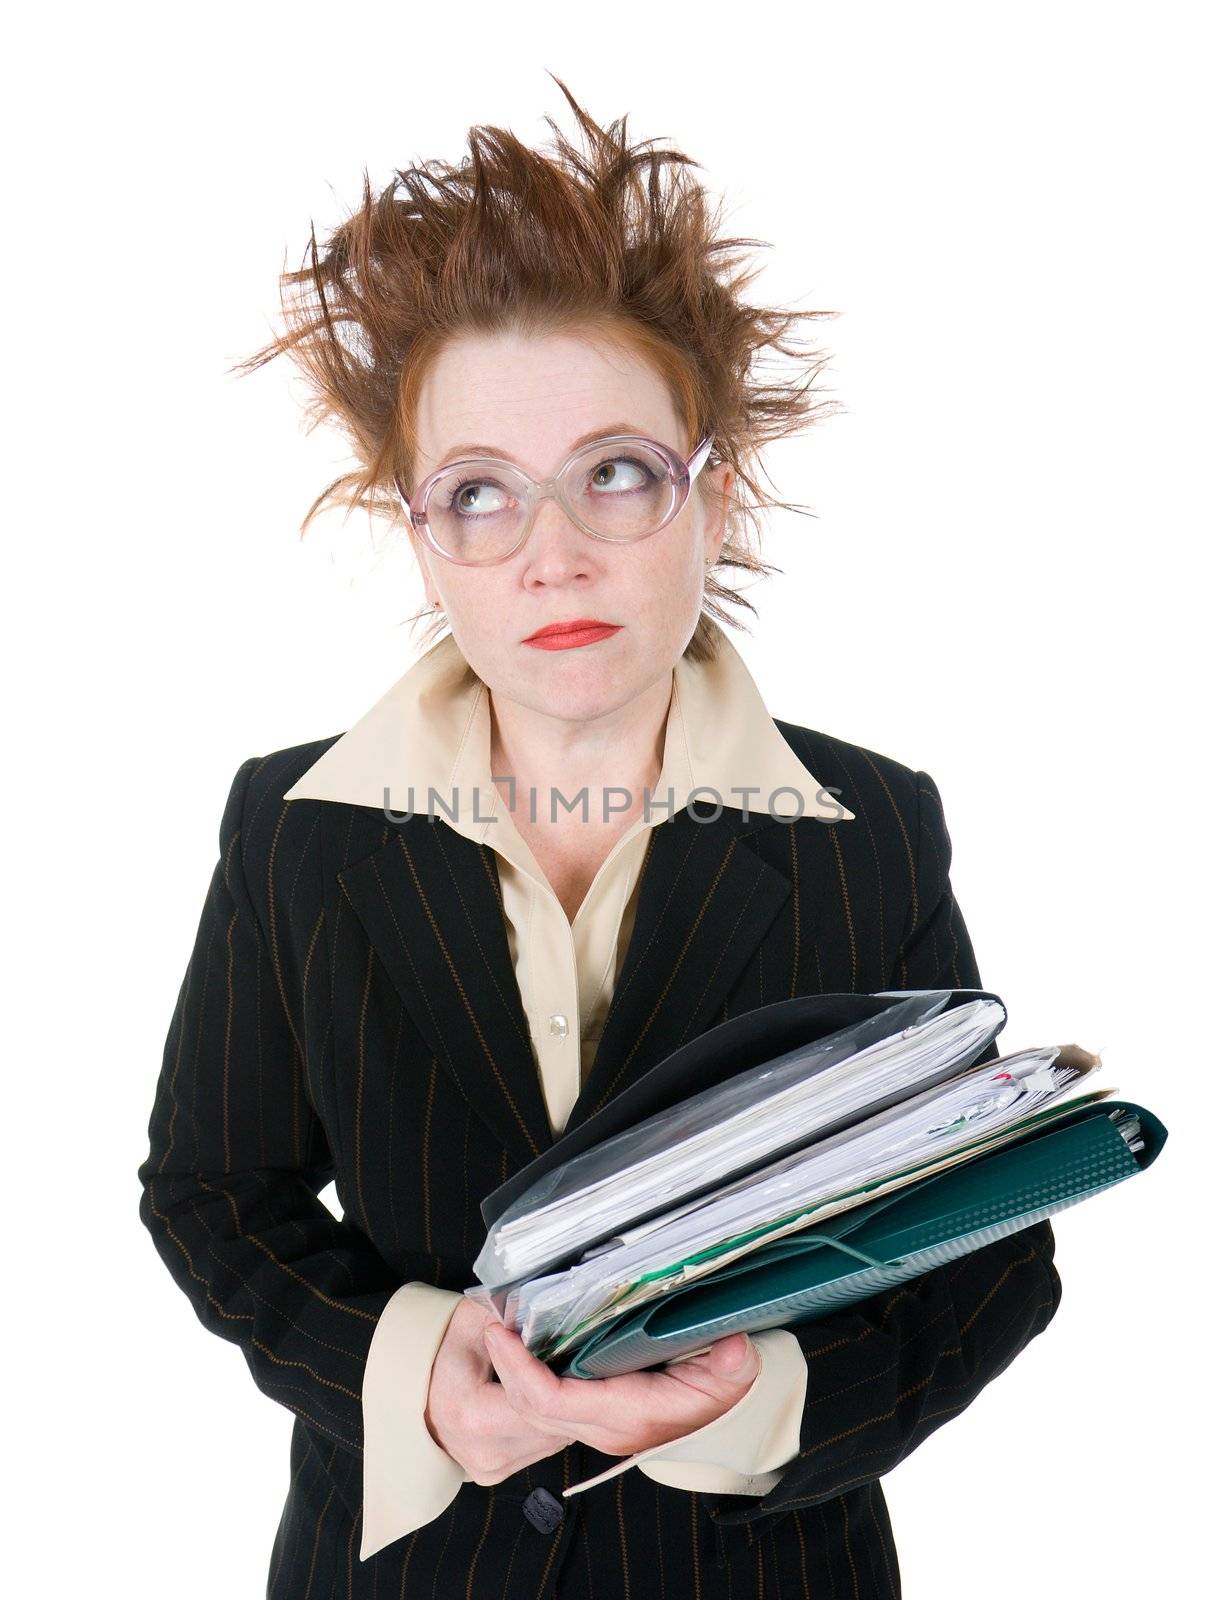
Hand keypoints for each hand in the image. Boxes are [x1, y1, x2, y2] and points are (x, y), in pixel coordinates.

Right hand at [425, 1297, 576, 1485]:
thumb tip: (553, 1319)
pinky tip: (544, 1399)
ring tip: (562, 1377)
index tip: (569, 1347)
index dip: (560, 1372)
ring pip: (550, 1441)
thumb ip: (515, 1320)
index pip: (539, 1399)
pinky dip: (546, 1425)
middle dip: (569, 1395)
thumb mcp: (477, 1317)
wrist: (410, 1375)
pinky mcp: (490, 1473)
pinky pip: (538, 1449)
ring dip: (562, 1413)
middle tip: (579, 1362)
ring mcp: (484, 1468)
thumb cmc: (442, 1341)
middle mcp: (479, 1450)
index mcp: (470, 1413)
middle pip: (551, 1425)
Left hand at [481, 1319, 759, 1456]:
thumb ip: (731, 1366)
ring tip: (499, 1323)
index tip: (499, 1334)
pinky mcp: (593, 1413)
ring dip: (510, 1371)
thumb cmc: (724, 1392)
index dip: (519, 1372)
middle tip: (489, 1319)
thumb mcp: (733, 1375)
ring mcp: (595, 1423)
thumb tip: (732, 1349)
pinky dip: (525, 1372)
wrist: (728, 1414)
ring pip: (533, 1408)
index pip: (554, 1403)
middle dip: (502, 1368)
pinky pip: (546, 1400)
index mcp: (626, 1415)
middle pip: (531, 1408)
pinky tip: (521, 1339)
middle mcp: (602, 1427)